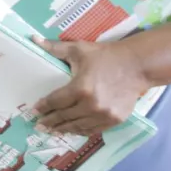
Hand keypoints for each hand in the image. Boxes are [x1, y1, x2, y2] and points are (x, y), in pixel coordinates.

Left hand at [31, 37, 150, 136]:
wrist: (137, 65)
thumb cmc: (106, 56)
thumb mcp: (79, 49)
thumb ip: (55, 48)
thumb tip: (33, 39)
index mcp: (80, 88)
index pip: (55, 101)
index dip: (43, 106)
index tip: (34, 110)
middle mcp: (91, 105)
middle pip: (64, 117)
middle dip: (49, 122)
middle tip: (39, 125)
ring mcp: (103, 115)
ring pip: (77, 127)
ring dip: (63, 129)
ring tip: (52, 131)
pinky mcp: (114, 120)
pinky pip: (92, 130)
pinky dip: (80, 131)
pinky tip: (72, 130)